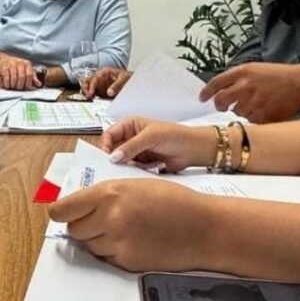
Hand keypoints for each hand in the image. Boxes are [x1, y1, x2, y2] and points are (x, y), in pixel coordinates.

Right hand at [0, 54, 40, 89]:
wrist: (4, 59)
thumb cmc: (17, 67)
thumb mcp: (26, 70)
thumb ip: (33, 77)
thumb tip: (39, 84)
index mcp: (27, 64)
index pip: (29, 75)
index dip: (28, 83)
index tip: (26, 87)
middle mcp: (20, 63)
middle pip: (22, 77)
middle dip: (20, 85)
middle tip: (18, 88)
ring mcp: (12, 64)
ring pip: (14, 78)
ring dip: (14, 85)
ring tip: (13, 87)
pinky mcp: (4, 67)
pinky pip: (7, 77)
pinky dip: (7, 83)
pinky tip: (8, 85)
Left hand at [48, 179, 210, 271]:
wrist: (203, 227)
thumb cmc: (174, 200)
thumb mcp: (134, 184)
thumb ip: (106, 194)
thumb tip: (82, 204)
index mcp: (109, 193)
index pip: (64, 209)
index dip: (58, 212)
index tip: (58, 213)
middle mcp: (109, 218)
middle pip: (73, 229)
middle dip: (80, 225)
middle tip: (94, 220)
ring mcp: (117, 242)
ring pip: (89, 245)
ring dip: (96, 239)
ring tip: (119, 229)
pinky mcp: (126, 261)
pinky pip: (106, 257)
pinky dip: (112, 251)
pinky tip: (131, 240)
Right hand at [82, 67, 131, 98]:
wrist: (134, 82)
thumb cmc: (128, 77)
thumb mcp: (124, 79)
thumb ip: (117, 85)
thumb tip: (109, 92)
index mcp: (104, 72)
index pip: (94, 78)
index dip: (91, 86)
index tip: (91, 93)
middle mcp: (100, 78)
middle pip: (88, 81)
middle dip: (85, 88)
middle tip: (87, 95)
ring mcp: (100, 85)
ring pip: (88, 87)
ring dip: (87, 93)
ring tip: (89, 98)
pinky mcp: (101, 92)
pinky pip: (93, 94)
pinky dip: (92, 97)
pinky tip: (93, 100)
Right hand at [101, 116, 217, 171]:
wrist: (194, 150)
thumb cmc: (175, 135)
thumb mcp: (151, 137)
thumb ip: (131, 146)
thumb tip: (114, 156)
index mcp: (130, 125)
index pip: (110, 134)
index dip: (106, 144)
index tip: (106, 156)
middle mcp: (132, 137)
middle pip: (114, 149)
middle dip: (114, 158)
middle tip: (112, 168)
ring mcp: (138, 151)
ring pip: (122, 161)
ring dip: (124, 167)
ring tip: (125, 172)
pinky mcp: (144, 163)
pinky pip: (132, 169)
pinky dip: (132, 173)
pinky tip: (136, 175)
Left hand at [200, 62, 299, 122]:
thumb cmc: (277, 76)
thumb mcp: (254, 68)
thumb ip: (236, 77)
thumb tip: (218, 90)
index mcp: (242, 72)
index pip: (216, 83)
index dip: (206, 92)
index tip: (202, 98)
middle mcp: (246, 86)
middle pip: (221, 101)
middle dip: (219, 105)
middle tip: (222, 106)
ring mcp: (254, 102)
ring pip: (236, 111)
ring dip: (241, 109)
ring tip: (256, 102)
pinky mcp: (262, 116)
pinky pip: (250, 120)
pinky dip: (254, 117)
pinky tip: (265, 108)